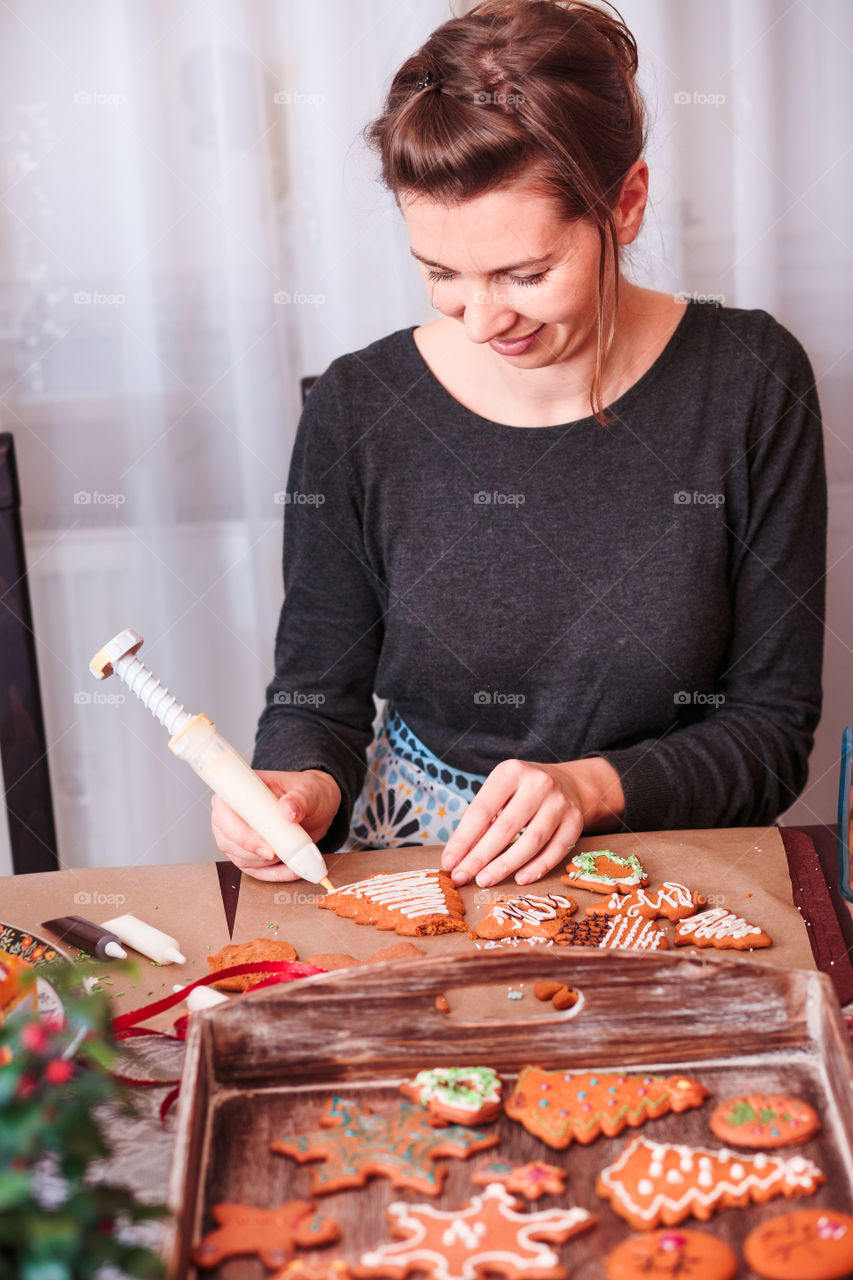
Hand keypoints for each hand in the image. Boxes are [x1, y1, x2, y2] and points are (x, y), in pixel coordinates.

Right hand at [210, 768, 340, 881]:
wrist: (316, 808)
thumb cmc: (306, 793)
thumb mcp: (308, 792)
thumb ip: (299, 799)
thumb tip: (287, 810)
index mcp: (239, 792)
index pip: (224, 812)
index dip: (239, 831)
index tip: (264, 842)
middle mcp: (231, 816)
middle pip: (227, 840)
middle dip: (253, 852)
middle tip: (278, 854)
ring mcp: (237, 838)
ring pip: (241, 858)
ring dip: (266, 862)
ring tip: (292, 854)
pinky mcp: (248, 856)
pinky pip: (256, 871)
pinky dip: (275, 874)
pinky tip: (293, 869)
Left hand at [440, 757, 624, 887]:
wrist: (569, 783)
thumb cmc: (523, 792)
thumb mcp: (500, 793)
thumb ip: (482, 820)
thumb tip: (457, 857)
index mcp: (511, 772)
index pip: (482, 810)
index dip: (463, 839)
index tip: (449, 862)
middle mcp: (538, 784)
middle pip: (505, 828)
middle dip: (479, 857)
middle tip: (462, 877)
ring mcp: (560, 802)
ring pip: (531, 841)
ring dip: (505, 866)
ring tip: (484, 880)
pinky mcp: (576, 821)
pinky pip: (556, 850)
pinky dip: (537, 868)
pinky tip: (519, 879)